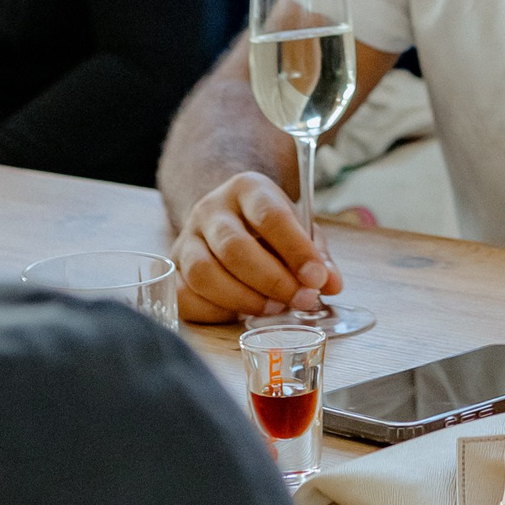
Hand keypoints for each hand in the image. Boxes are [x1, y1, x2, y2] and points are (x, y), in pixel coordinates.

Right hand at [171, 171, 343, 323]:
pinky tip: (239, 316)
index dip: (296, 250)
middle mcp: (211, 209)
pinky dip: (213, 311)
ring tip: (273, 308)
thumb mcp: (298, 229)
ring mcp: (186, 237)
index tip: (317, 279)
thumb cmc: (269, 228)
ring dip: (243, 298)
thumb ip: (316, 255)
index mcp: (248, 189)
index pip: (270, 216)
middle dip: (272, 280)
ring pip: (204, 273)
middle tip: (300, 300)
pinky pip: (184, 295)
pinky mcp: (173, 268)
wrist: (228, 215)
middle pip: (234, 247)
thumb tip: (331, 284)